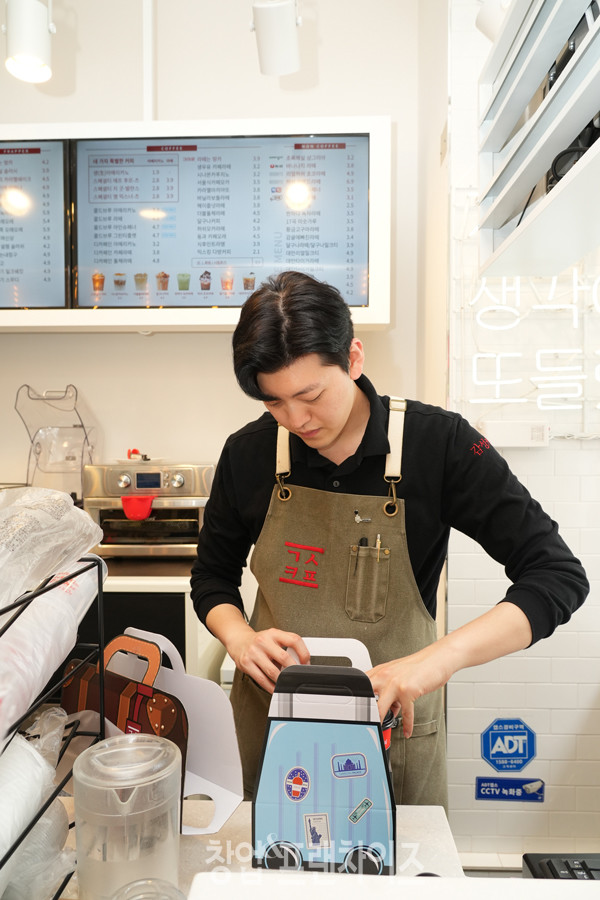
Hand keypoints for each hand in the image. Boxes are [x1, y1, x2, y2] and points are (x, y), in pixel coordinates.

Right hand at [228, 626, 309, 693]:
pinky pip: (262, 680)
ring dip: (282, 681)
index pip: (294, 640)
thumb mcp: (273, 637)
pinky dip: (271, 687)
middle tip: (297, 676)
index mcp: (274, 633)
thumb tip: (300, 663)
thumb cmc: (259, 641)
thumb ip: (286, 646)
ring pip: (273, 672)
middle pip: (284, 658)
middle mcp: (263, 641)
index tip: (306, 663)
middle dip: (293, 670)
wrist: (238, 640)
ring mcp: (254, 652)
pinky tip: (275, 687)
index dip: (303, 653)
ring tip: (286, 682)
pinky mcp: (246, 664)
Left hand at [367, 603, 532, 737]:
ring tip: (381, 732)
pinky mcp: (408, 690)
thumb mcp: (400, 676)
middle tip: (364, 726)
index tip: (357, 713)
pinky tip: (407, 731)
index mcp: (380, 671)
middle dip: (364, 714)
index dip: (355, 700)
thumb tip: (386, 709)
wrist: (439, 658)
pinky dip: (407, 725)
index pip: (361, 686)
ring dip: (380, 722)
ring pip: (380, 708)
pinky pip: (405, 713)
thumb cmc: (420, 666)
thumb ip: (390, 690)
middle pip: (365, 698)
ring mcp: (395, 683)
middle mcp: (384, 676)